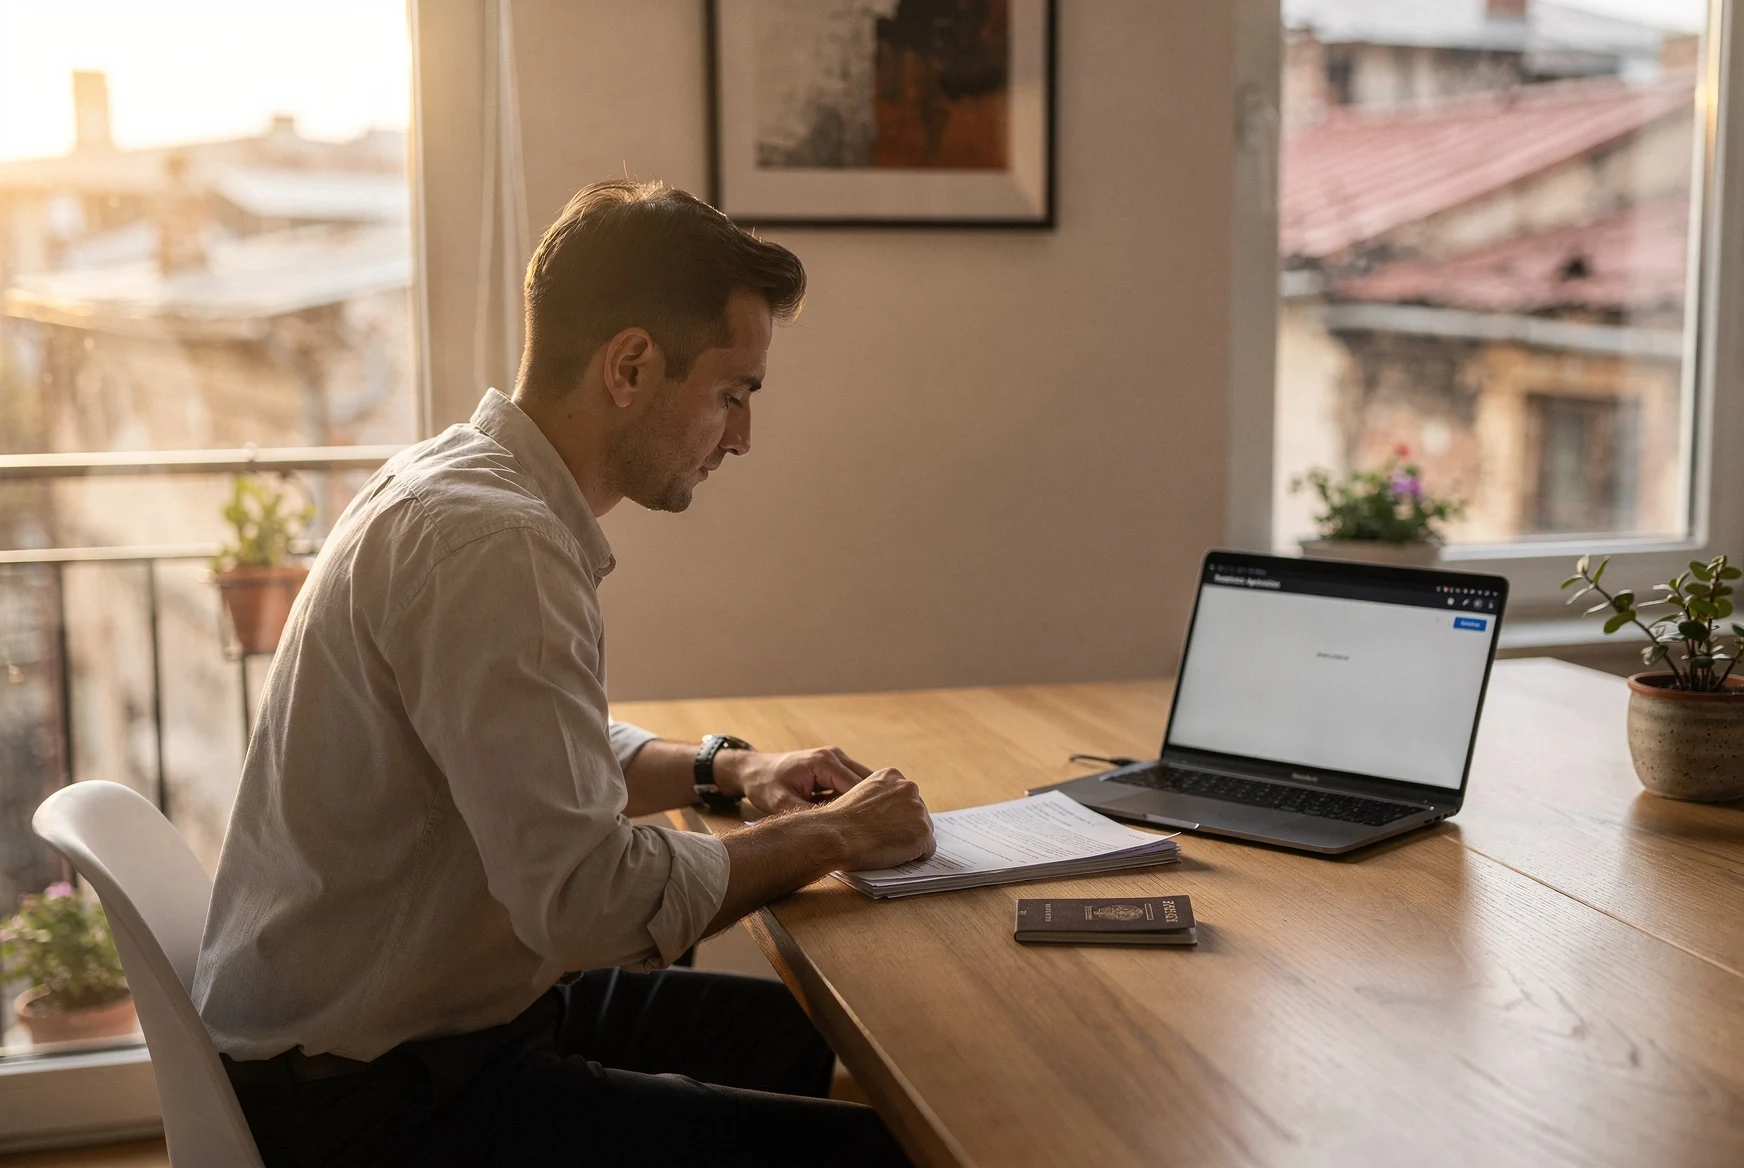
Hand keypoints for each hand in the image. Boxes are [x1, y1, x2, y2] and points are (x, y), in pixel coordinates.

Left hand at [714, 746, 872, 814]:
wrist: (752, 770)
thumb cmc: (764, 784)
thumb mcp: (782, 804)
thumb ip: (808, 815)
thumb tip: (831, 833)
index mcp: (824, 762)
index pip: (858, 786)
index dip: (868, 808)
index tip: (876, 829)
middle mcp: (834, 756)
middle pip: (868, 781)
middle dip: (873, 804)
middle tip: (881, 829)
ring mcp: (835, 759)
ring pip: (863, 782)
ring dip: (866, 801)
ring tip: (872, 826)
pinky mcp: (833, 767)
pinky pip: (853, 783)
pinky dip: (856, 799)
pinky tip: (857, 818)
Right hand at [814, 768, 933, 870]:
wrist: (836, 835)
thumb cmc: (840, 821)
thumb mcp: (859, 795)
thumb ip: (879, 799)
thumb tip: (890, 815)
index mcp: (892, 775)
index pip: (905, 797)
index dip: (895, 815)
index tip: (885, 823)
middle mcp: (909, 788)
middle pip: (918, 813)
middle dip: (906, 827)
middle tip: (885, 838)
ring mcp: (918, 810)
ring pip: (923, 831)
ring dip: (909, 841)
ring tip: (886, 847)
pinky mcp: (923, 834)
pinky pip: (927, 850)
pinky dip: (914, 857)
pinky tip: (894, 855)